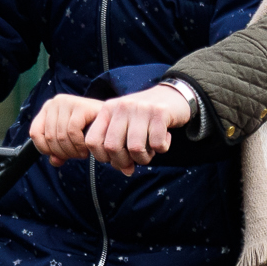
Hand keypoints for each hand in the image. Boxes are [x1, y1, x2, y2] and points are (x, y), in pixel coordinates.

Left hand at [29, 93, 105, 163]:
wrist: (115, 120)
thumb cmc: (91, 129)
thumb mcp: (70, 140)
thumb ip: (58, 152)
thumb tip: (54, 161)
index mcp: (48, 108)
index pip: (35, 133)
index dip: (46, 149)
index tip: (61, 155)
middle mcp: (56, 102)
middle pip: (49, 137)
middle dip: (64, 152)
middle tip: (77, 155)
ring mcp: (68, 102)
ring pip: (61, 137)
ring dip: (73, 151)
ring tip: (83, 152)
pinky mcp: (81, 106)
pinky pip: (72, 132)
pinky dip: (79, 145)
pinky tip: (87, 148)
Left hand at [79, 84, 194, 171]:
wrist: (173, 94)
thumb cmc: (146, 116)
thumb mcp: (126, 125)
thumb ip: (119, 147)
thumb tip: (126, 171)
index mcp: (108, 109)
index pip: (92, 141)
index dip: (102, 157)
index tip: (115, 159)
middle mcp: (122, 106)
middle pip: (112, 147)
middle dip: (124, 161)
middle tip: (136, 159)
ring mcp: (141, 108)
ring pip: (135, 148)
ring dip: (145, 157)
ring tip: (152, 150)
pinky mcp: (160, 112)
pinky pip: (157, 144)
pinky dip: (162, 148)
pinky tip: (165, 138)